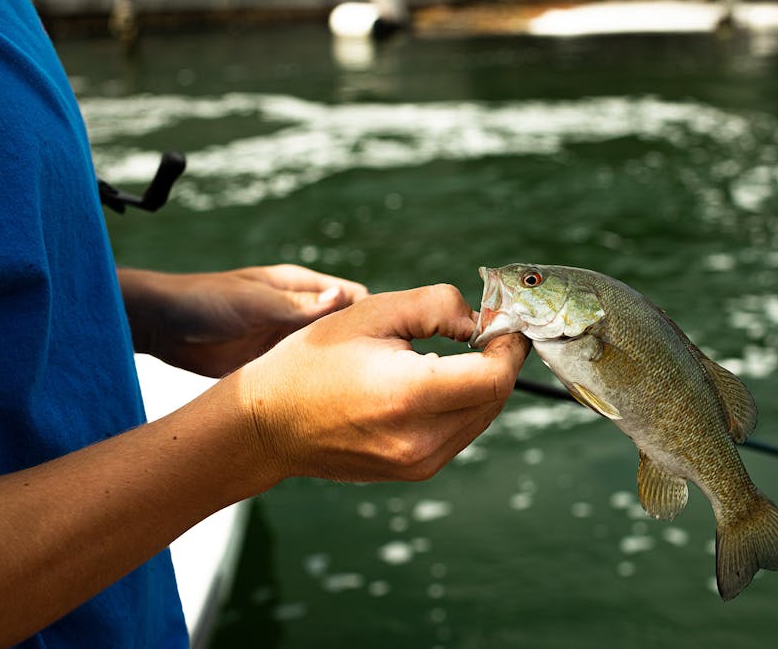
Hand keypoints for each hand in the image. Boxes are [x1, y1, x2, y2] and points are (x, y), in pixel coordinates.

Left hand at [120, 265, 367, 376]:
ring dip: (342, 374)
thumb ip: (297, 305)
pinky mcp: (275, 367)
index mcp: (303, 288)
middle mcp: (303, 315)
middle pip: (348, 332)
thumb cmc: (204, 299)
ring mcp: (290, 343)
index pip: (354, 300)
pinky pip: (305, 377)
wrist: (161, 327)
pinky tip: (329, 407)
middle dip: (364, 351)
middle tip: (380, 377)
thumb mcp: (254, 301)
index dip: (374, 318)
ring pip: (330, 359)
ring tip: (360, 396)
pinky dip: (318, 390)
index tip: (389, 343)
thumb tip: (343, 297)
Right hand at [234, 284, 530, 482]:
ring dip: (482, 382)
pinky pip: (461, 432)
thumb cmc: (313, 362)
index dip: (510, 345)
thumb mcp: (373, 311)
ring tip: (456, 352)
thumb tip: (481, 323)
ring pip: (483, 416)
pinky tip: (436, 381)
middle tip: (486, 328)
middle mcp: (421, 439)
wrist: (268, 425)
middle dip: (499, 359)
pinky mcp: (416, 472)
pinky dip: (462, 403)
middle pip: (495, 398)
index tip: (505, 320)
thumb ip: (439, 306)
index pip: (496, 377)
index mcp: (409, 395)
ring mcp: (420, 463)